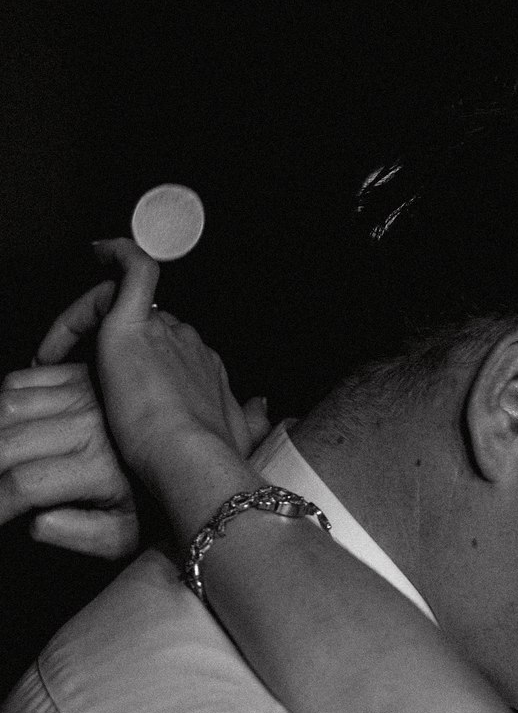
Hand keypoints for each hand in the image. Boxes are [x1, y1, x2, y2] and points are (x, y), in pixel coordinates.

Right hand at [0, 362, 143, 556]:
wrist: (196, 460)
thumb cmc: (158, 505)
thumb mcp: (127, 535)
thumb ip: (79, 534)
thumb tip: (36, 522)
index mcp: (98, 469)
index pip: (23, 484)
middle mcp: (89, 427)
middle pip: (6, 441)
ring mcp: (86, 395)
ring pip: (8, 404)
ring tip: (0, 459)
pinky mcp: (84, 376)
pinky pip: (23, 380)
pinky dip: (4, 399)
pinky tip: (8, 424)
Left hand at [17, 240, 269, 539]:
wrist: (193, 461)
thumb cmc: (213, 460)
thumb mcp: (238, 441)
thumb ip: (252, 420)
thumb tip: (267, 405)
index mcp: (207, 369)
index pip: (171, 349)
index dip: (143, 361)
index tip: (115, 389)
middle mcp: (191, 343)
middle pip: (148, 327)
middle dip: (115, 346)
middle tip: (72, 370)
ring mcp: (164, 332)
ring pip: (128, 306)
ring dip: (90, 321)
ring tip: (56, 352)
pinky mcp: (132, 328)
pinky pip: (132, 271)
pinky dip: (118, 254)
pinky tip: (100, 250)